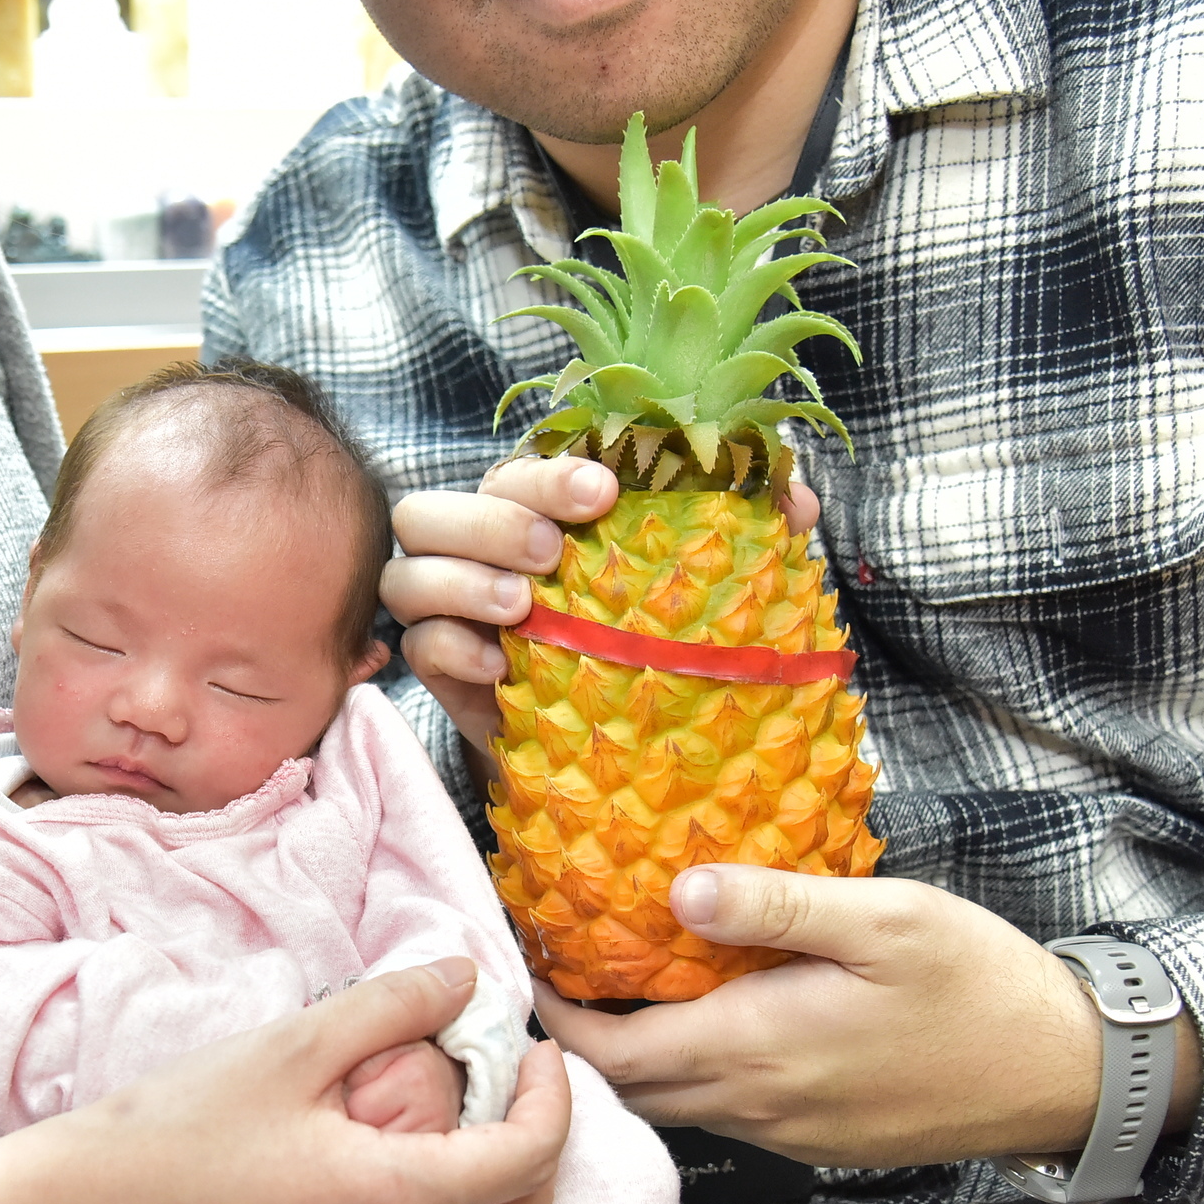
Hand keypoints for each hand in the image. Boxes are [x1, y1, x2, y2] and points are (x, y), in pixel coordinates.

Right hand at [0, 959, 572, 1203]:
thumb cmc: (182, 1128)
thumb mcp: (295, 1045)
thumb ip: (393, 1006)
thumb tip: (467, 978)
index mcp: (397, 1198)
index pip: (532, 1157)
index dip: (553, 1094)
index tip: (532, 1040)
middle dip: (542, 1134)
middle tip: (513, 1066)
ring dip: (501, 1164)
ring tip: (463, 1089)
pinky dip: (455, 1186)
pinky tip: (406, 1126)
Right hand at [382, 456, 819, 750]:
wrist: (610, 736)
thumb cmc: (647, 636)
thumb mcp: (696, 583)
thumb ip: (742, 532)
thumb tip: (796, 499)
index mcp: (531, 507)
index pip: (518, 467)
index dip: (551, 473)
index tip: (605, 491)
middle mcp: (475, 546)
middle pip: (431, 508)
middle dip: (490, 523)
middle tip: (552, 555)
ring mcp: (445, 607)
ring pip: (407, 573)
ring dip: (461, 582)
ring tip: (522, 609)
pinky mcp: (438, 668)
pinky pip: (417, 647)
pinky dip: (452, 648)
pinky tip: (501, 666)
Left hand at [533, 865, 1203, 1168]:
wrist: (1069, 1075)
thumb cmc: (981, 986)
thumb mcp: (884, 919)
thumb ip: (776, 906)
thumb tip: (678, 890)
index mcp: (757, 1049)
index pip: (615, 1050)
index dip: (555, 1017)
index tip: (524, 967)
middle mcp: (758, 1105)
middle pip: (631, 1087)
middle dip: (579, 1041)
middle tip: (554, 974)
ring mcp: (788, 1132)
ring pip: (676, 1103)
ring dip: (634, 1058)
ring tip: (615, 989)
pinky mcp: (818, 1140)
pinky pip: (726, 1111)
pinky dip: (689, 1072)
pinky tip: (700, 1019)